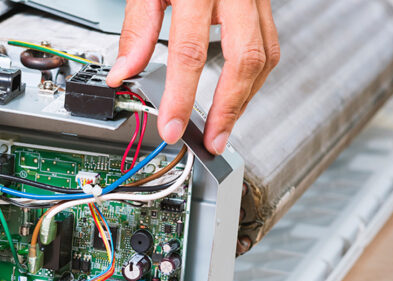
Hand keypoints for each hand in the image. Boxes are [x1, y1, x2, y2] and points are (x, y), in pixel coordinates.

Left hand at [106, 0, 279, 154]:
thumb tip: (123, 73)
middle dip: (229, 108)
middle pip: (244, 60)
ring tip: (225, 124)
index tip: (173, 127)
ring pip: (265, 54)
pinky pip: (270, 41)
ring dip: (246, 96)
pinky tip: (238, 91)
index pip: (190, 53)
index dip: (182, 97)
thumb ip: (137, 27)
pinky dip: (255, 73)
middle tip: (213, 140)